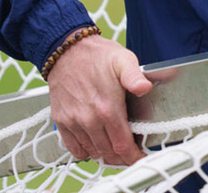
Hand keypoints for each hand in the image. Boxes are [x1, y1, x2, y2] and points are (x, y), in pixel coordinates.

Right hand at [47, 33, 152, 165]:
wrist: (66, 50)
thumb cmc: (98, 55)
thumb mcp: (123, 60)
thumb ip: (136, 77)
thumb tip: (146, 88)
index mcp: (107, 108)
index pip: (123, 146)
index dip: (134, 157)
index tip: (141, 157)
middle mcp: (89, 119)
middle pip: (109, 154)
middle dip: (122, 157)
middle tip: (131, 153)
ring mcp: (73, 122)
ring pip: (92, 153)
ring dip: (105, 154)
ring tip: (115, 148)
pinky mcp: (61, 121)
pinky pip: (73, 148)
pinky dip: (86, 151)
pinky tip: (95, 142)